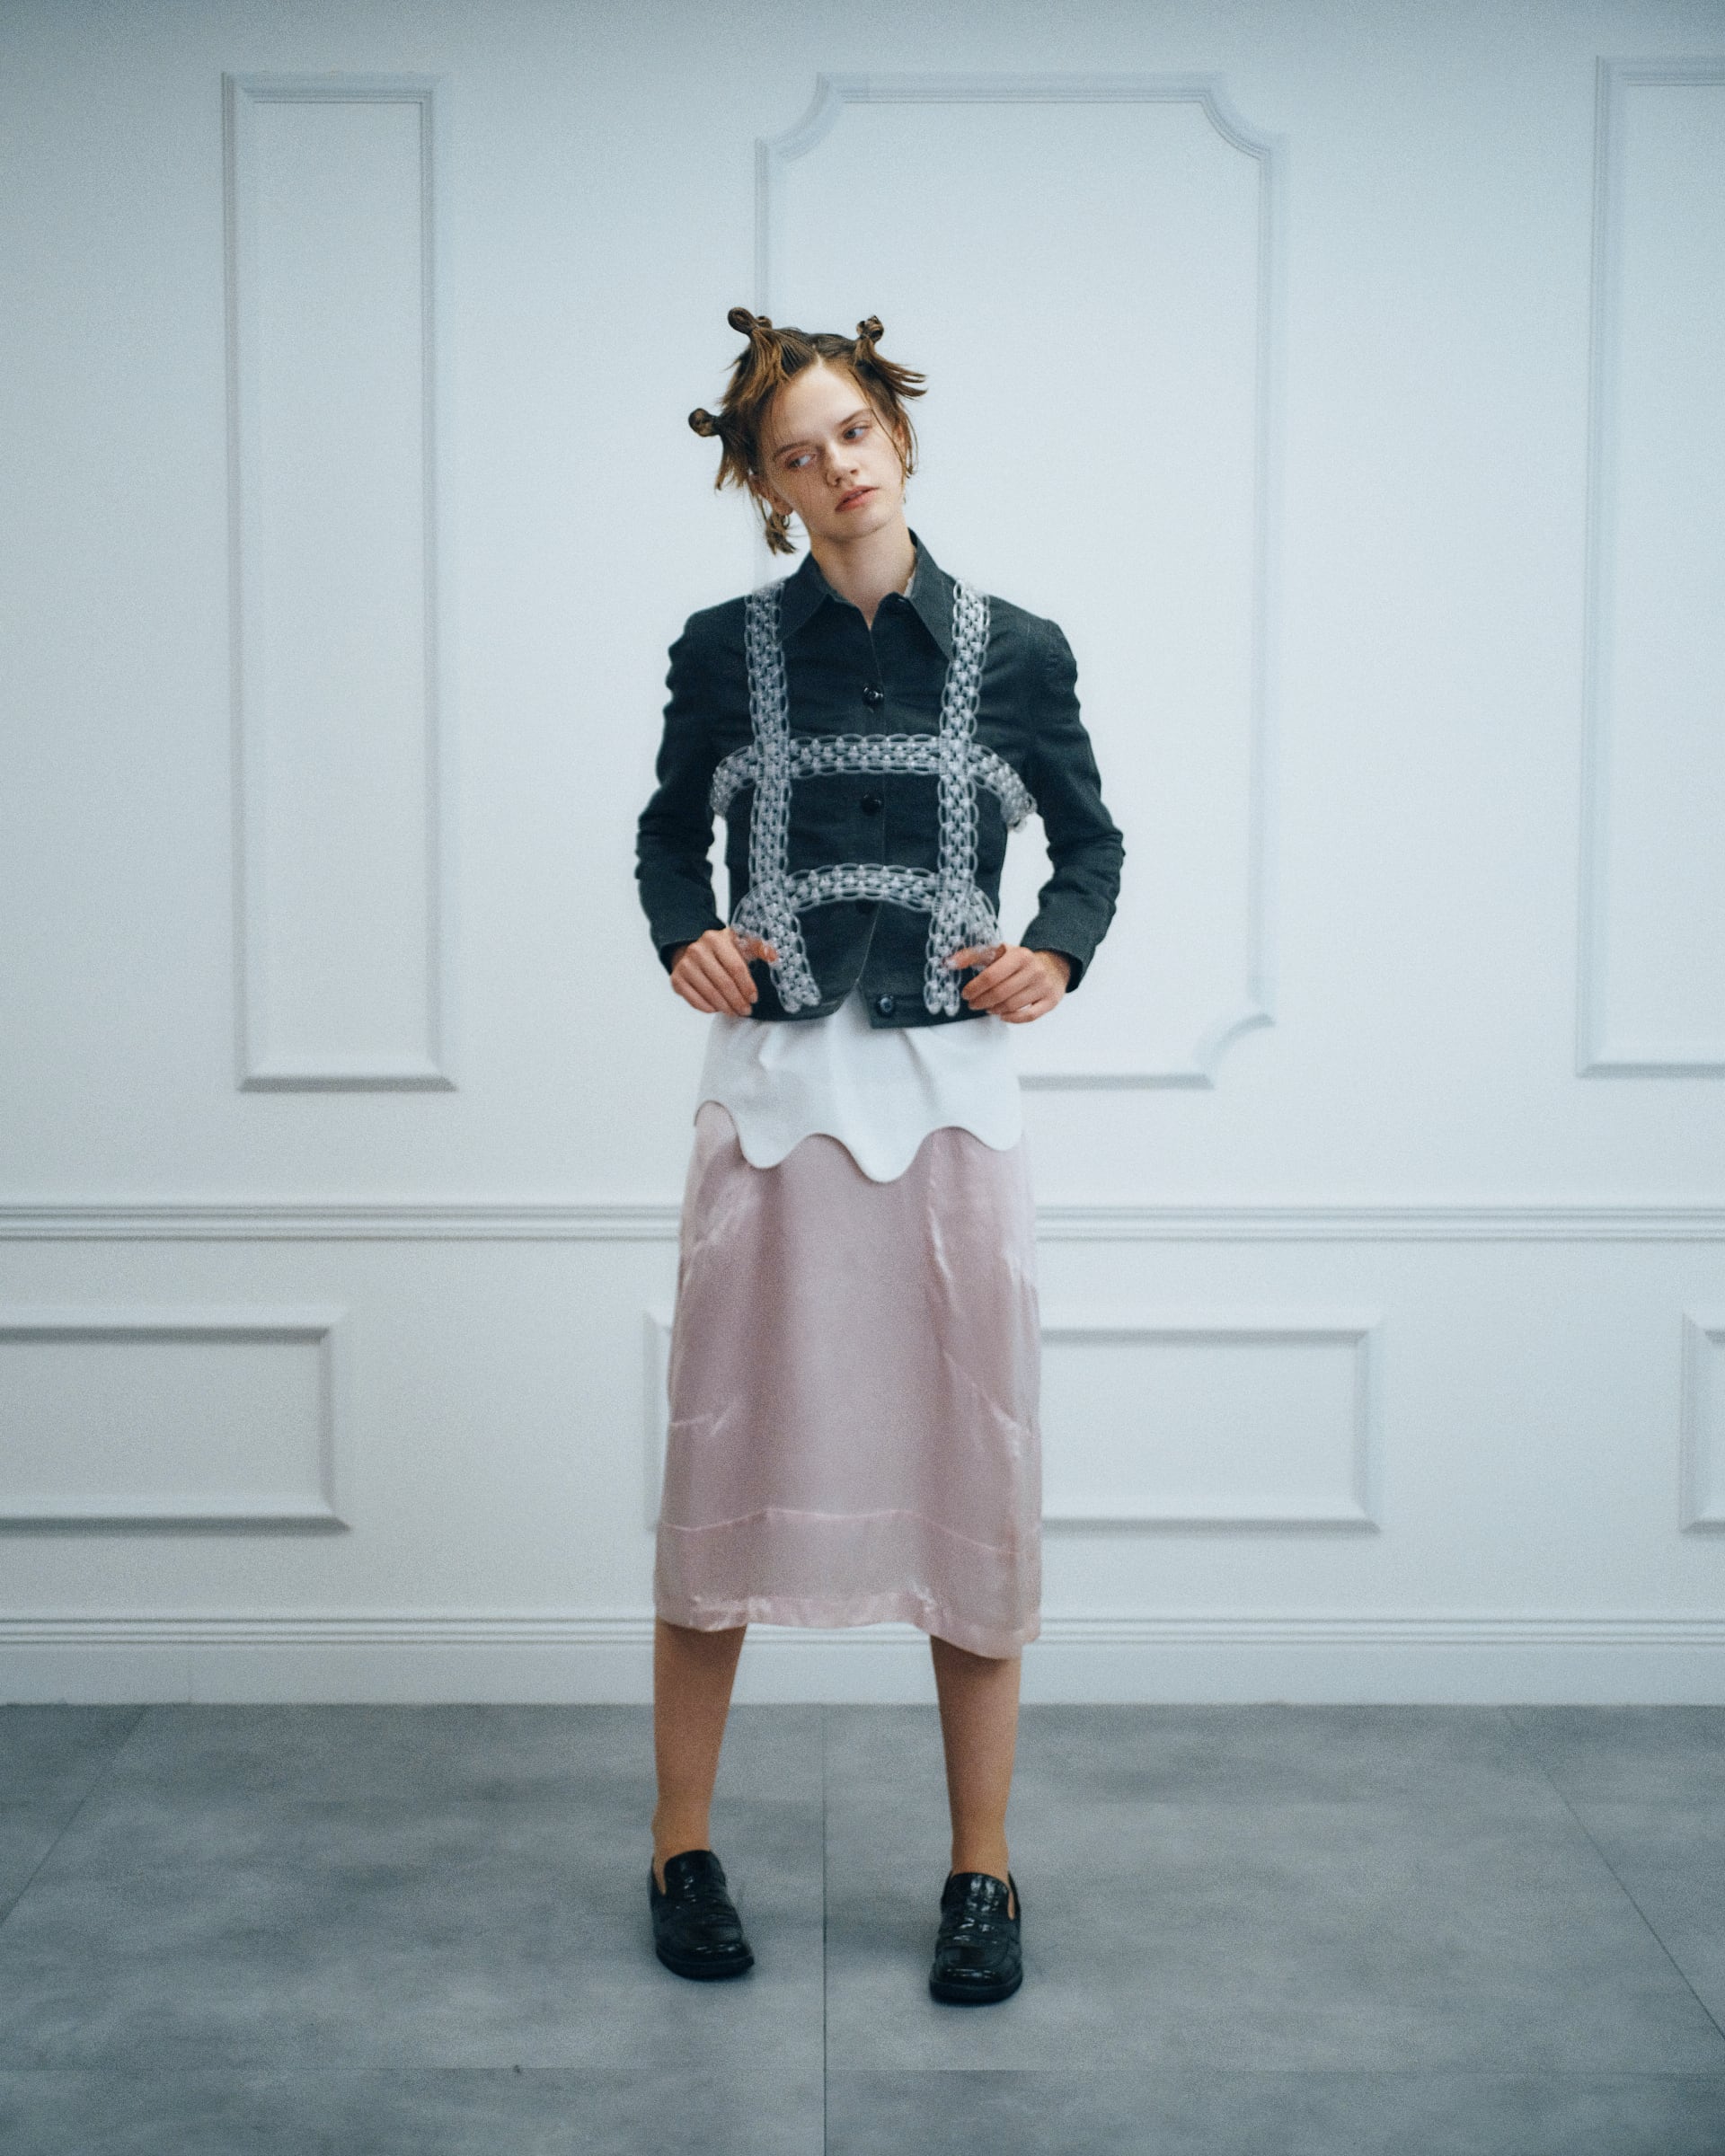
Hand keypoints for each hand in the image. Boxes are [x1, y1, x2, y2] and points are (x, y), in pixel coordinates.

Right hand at [669, 925, 778, 1014]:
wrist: (694, 951)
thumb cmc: (723, 950)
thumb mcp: (740, 943)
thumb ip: (759, 948)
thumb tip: (774, 955)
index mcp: (715, 939)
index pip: (736, 967)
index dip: (747, 986)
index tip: (754, 998)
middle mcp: (697, 950)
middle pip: (723, 983)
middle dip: (738, 1001)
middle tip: (746, 1011)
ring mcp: (684, 965)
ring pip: (710, 994)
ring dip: (726, 1007)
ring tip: (735, 1012)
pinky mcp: (676, 980)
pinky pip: (695, 1000)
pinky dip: (709, 1008)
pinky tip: (718, 1009)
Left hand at [948, 942, 1070, 1022]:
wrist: (1053, 967)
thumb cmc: (1019, 962)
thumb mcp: (999, 952)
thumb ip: (973, 955)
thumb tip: (948, 962)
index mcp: (1020, 955)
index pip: (991, 976)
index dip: (975, 988)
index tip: (965, 994)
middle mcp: (1034, 970)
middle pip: (1001, 993)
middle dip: (981, 1001)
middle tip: (972, 1004)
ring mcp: (1044, 986)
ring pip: (1012, 1006)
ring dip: (994, 1009)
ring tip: (986, 1007)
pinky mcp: (1050, 1001)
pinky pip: (1028, 1016)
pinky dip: (1012, 1018)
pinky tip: (1002, 1015)